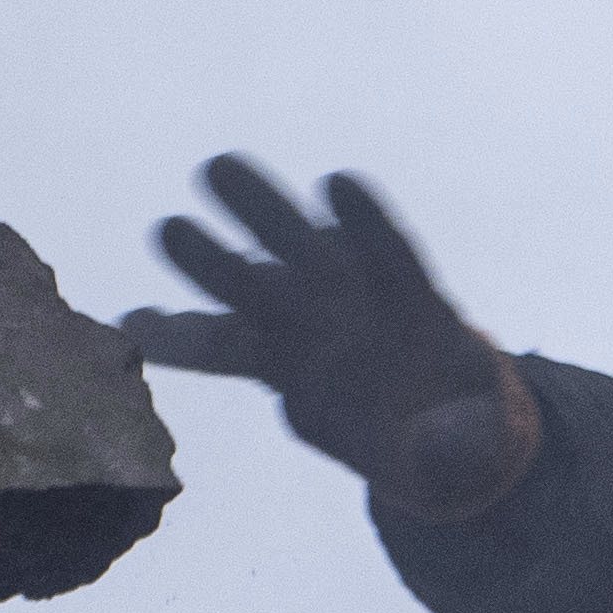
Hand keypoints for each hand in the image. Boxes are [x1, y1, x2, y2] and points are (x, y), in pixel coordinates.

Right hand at [117, 157, 538, 509]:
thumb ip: (463, 441)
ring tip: (168, 229)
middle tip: (217, 169)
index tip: (339, 182)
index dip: (368, 222)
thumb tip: (445, 439)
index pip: (392, 254)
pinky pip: (226, 346)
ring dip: (213, 257)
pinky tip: (138, 326)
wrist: (425, 433)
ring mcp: (304, 326)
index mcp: (414, 310)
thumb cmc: (455, 427)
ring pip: (253, 284)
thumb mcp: (475, 443)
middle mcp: (352, 303)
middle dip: (265, 212)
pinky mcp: (272, 359)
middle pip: (303, 251)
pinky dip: (184, 337)